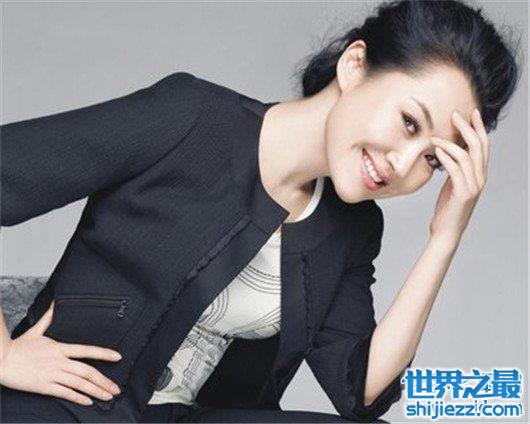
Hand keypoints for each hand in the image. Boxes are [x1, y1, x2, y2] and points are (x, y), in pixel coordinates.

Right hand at [0, 302, 122, 405]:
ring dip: (96, 391)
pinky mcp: (44, 387)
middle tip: (117, 388)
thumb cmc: (19, 346)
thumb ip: (50, 317)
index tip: (118, 357)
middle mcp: (59, 361)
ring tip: (108, 396)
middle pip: (87, 371)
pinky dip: (78, 398)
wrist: (1, 360)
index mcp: (60, 348)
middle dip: (104, 381)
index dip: (104, 354)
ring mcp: (52, 375)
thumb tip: (56, 302)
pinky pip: (65, 393)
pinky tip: (88, 402)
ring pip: (79, 384)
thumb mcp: (36, 330)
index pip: (87, 350)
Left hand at [429, 108, 489, 244]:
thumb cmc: (447, 207)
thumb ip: (455, 169)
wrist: (446, 231)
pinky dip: (446, 158)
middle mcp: (480, 178)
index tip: (471, 113)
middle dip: (467, 128)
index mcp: (479, 174)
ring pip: (467, 156)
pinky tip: (436, 151)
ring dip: (450, 143)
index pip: (483, 146)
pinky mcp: (463, 193)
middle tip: (455, 115)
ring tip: (435, 138)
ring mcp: (474, 186)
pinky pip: (456, 170)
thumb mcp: (453, 184)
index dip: (479, 128)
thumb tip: (448, 151)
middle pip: (479, 146)